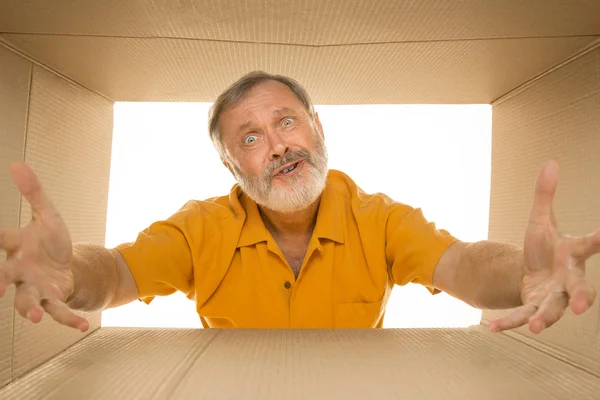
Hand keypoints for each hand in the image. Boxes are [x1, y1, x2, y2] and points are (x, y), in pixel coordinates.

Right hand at [0, 162, 88, 331]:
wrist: (66, 265)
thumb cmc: (49, 241)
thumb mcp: (47, 215)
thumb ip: (34, 192)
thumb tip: (18, 164)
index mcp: (16, 247)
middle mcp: (19, 271)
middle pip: (4, 277)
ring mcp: (35, 288)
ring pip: (26, 301)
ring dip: (30, 310)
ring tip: (35, 317)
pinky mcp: (53, 299)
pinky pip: (60, 312)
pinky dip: (70, 320)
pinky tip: (83, 325)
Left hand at [489, 160, 598, 333]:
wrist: (533, 271)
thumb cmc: (544, 247)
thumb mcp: (541, 220)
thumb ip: (545, 195)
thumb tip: (550, 162)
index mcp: (572, 255)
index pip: (589, 246)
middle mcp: (567, 280)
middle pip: (579, 291)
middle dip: (580, 299)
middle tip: (581, 307)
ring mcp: (552, 297)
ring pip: (552, 310)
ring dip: (544, 318)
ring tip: (536, 326)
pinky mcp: (533, 307)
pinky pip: (521, 316)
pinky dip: (508, 323)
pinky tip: (491, 328)